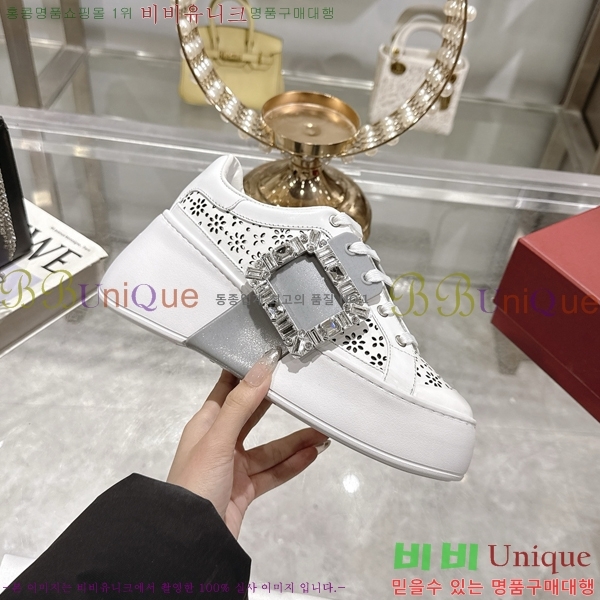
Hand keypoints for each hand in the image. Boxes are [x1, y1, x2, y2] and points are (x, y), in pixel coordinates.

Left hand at [167, 349, 329, 538]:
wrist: (188, 541)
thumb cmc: (195, 483)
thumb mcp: (217, 440)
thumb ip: (241, 404)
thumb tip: (262, 366)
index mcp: (207, 425)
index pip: (228, 390)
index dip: (247, 373)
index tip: (270, 358)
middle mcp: (220, 442)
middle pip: (252, 416)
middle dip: (277, 405)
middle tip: (301, 389)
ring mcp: (234, 467)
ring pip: (269, 449)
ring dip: (294, 441)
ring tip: (321, 432)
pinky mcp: (245, 490)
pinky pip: (272, 472)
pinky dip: (292, 464)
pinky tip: (311, 454)